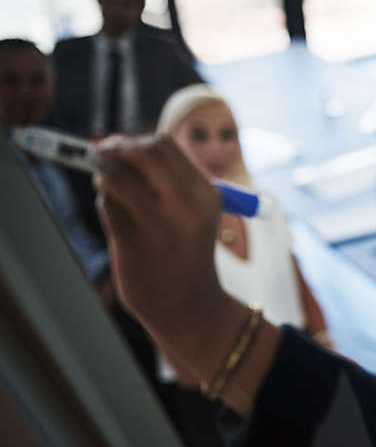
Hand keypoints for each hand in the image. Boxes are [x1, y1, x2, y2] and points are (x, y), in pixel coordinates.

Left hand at [94, 135, 250, 382]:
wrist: (191, 307)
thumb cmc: (186, 254)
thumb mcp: (192, 213)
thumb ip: (164, 181)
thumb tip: (112, 146)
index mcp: (205, 193)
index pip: (163, 145)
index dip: (132, 140)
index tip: (115, 146)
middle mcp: (186, 204)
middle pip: (141, 151)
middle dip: (113, 149)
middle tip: (99, 154)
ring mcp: (159, 222)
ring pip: (117, 177)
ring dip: (105, 178)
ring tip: (109, 190)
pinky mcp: (134, 241)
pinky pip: (107, 207)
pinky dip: (106, 205)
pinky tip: (118, 220)